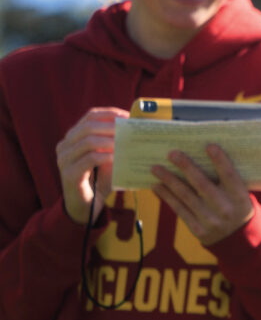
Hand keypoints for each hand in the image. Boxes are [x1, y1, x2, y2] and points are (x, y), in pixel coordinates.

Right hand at [55, 107, 129, 223]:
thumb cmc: (101, 179)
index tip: (128, 117)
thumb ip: (116, 143)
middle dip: (111, 126)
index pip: (90, 116)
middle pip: (88, 126)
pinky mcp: (69, 174)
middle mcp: (65, 145)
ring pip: (88, 141)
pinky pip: (89, 159)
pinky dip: (105, 156)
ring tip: (126, 142)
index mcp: (73, 137)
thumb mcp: (109, 157)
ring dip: (110, 140)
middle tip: (129, 129)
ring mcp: (64, 160)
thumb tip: (138, 128)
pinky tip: (117, 157)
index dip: (110, 113)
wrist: (88, 205)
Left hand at [151, 144, 253, 245]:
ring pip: (186, 196)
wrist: (237, 239)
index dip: (220, 161)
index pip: (229, 176)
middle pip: (202, 185)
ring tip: (156, 168)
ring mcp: (210, 220)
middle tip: (172, 154)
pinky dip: (166, 197)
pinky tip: (157, 186)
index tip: (209, 146)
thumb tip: (201, 157)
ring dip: (169, 180)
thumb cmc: (236, 207)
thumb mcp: (239, 194)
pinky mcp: (197, 229)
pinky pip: (179, 209)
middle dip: (186, 167)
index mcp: (240, 197)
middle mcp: (225, 209)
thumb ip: (227, 180)